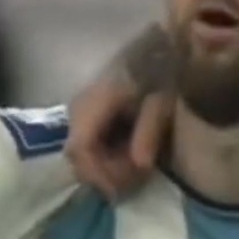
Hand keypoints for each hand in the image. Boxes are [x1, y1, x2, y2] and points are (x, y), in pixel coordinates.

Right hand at [65, 68, 173, 198]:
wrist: (155, 49)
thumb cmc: (158, 72)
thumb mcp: (160, 101)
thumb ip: (148, 132)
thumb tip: (140, 166)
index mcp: (94, 102)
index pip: (80, 148)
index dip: (98, 173)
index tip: (122, 189)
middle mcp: (79, 109)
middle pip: (77, 156)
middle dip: (105, 174)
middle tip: (137, 177)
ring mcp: (79, 113)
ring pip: (81, 154)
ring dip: (107, 167)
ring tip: (137, 166)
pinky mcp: (87, 117)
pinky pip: (89, 146)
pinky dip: (107, 158)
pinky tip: (129, 154)